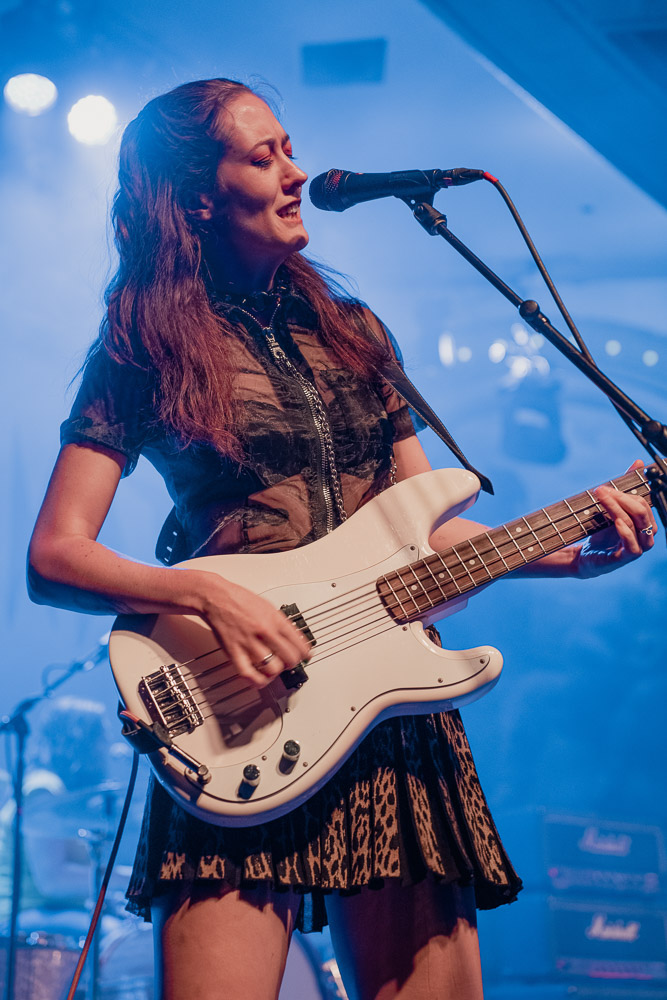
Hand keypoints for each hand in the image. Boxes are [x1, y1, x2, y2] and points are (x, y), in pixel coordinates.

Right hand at [196, 574, 312, 687]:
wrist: (217, 597)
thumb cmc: (240, 600)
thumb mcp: (268, 607)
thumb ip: (282, 624)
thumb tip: (295, 638)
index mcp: (275, 620)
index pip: (299, 643)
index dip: (305, 654)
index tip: (305, 657)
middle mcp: (265, 631)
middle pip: (289, 658)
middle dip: (292, 663)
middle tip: (289, 663)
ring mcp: (249, 643)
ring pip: (272, 668)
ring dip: (275, 672)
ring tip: (273, 669)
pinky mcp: (234, 652)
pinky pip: (248, 674)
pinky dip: (257, 681)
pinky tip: (260, 679)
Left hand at [575, 460, 656, 578]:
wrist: (585, 556)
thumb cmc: (601, 533)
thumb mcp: (611, 508)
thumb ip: (625, 487)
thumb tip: (638, 463)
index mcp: (645, 523)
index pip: (644, 503)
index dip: (628, 492)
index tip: (608, 486)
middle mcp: (645, 536)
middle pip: (642, 513)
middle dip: (621, 498)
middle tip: (602, 490)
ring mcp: (637, 548)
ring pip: (635, 526)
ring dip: (617, 509)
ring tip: (602, 499)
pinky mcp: (625, 559)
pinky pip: (633, 546)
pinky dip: (626, 532)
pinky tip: (616, 521)